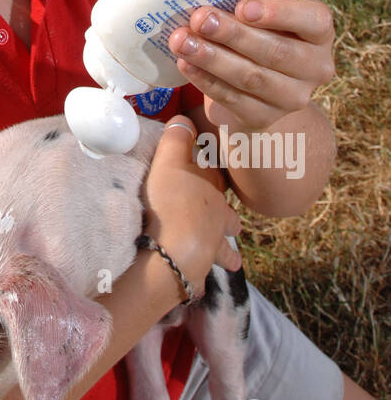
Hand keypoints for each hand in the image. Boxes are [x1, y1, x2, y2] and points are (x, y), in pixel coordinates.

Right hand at [141, 117, 241, 291]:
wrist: (173, 253)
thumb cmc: (171, 202)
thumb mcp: (168, 162)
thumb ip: (175, 139)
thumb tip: (184, 118)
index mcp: (212, 191)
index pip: (216, 177)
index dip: (211, 172)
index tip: (208, 169)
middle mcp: (219, 219)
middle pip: (229, 217)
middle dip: (229, 219)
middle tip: (229, 221)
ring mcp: (213, 247)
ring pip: (225, 248)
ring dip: (227, 251)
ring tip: (231, 258)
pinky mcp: (199, 271)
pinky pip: (206, 274)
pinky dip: (206, 275)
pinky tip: (204, 280)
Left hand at [168, 0, 335, 134]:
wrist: (259, 88)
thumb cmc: (260, 35)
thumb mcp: (266, 18)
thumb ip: (249, 7)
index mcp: (320, 32)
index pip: (313, 21)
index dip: (279, 13)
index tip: (243, 6)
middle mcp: (315, 67)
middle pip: (275, 50)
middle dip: (232, 34)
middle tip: (199, 18)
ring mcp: (293, 97)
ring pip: (251, 76)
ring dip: (212, 57)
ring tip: (182, 41)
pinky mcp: (265, 118)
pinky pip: (234, 99)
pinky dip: (206, 80)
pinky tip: (186, 63)